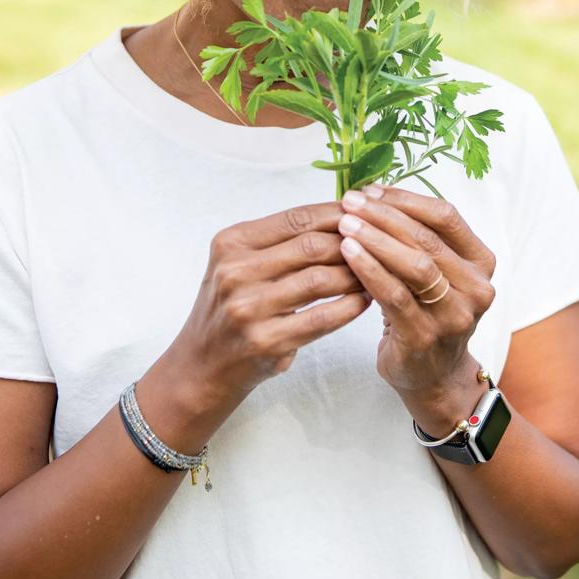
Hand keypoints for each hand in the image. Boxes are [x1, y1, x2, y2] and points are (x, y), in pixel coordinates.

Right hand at [169, 201, 368, 408]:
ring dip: (355, 275)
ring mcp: (249, 308)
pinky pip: (322, 317)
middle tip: (377, 246)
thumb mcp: (238, 264)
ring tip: (374, 273)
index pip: (295, 219)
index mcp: (231, 243)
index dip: (335, 214)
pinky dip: (350, 307)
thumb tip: (340, 217)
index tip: (363, 214)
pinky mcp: (266, 341)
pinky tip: (364, 301)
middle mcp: (235, 272)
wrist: (201, 365)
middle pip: (311, 246)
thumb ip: (279, 242)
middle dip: (351, 244)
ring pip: (321, 280)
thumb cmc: (229, 308)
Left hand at [337, 184, 495, 395]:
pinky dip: (369, 270)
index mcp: (480, 262)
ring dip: (376, 239)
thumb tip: (371, 195)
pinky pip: (395, 295)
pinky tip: (348, 253)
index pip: (445, 216)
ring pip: (415, 265)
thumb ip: (415, 239)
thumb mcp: (432, 274)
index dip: (405, 199)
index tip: (370, 190)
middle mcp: (476, 287)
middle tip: (350, 203)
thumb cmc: (426, 314)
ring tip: (345, 224)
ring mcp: (454, 315)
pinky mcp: (425, 336)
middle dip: (384, 215)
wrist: (433, 377)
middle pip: (427, 238)